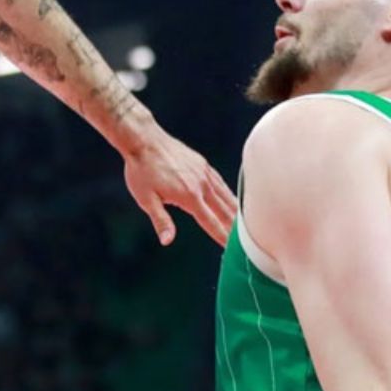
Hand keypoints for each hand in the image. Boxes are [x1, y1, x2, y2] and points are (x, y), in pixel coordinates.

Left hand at [121, 126, 236, 245]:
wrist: (143, 139)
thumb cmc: (141, 170)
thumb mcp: (146, 198)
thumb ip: (161, 220)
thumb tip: (167, 241)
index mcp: (189, 196)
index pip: (211, 223)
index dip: (223, 238)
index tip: (234, 250)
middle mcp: (202, 185)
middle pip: (225, 211)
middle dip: (237, 229)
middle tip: (249, 244)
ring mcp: (204, 173)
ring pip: (227, 197)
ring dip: (237, 213)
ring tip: (248, 227)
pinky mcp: (203, 164)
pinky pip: (221, 183)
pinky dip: (230, 195)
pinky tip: (233, 201)